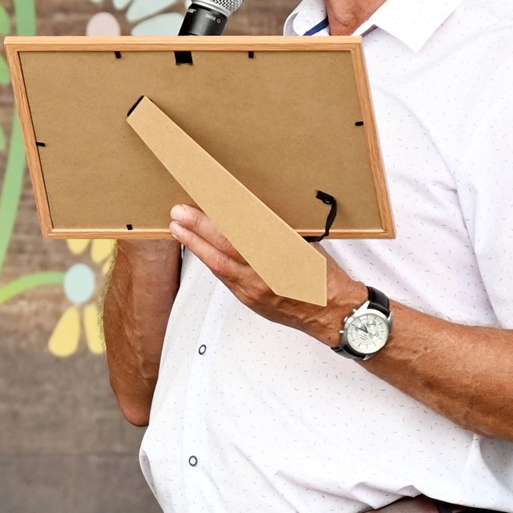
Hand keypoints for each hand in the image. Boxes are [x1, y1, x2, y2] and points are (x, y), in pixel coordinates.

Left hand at [168, 204, 366, 347]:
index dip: (224, 214)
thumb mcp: (305, 246)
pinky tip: (197, 249)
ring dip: (196, 245)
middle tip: (179, 212)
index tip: (208, 198)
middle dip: (199, 228)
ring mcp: (255, 289)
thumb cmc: (324, 277)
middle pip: (227, 247)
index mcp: (285, 254)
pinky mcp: (249, 300)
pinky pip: (224, 277)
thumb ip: (276, 232)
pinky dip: (209, 261)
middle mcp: (267, 273)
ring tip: (178, 228)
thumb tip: (248, 212)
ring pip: (219, 264)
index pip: (248, 229)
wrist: (333, 314)